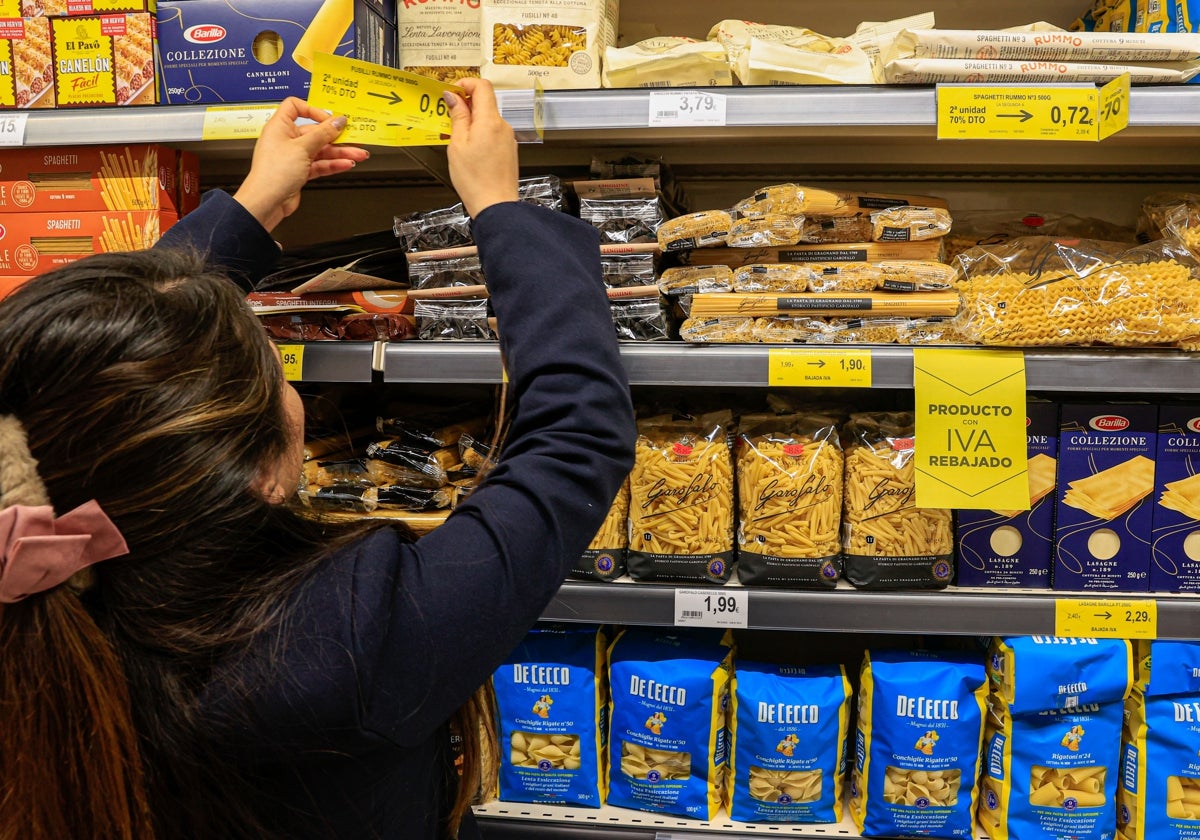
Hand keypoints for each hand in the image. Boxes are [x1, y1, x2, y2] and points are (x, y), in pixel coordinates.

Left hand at [233, 97, 369, 231]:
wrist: (267, 202)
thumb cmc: (273, 174)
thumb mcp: (302, 148)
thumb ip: (323, 134)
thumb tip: (337, 122)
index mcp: (280, 126)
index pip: (295, 107)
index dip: (313, 110)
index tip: (330, 119)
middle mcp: (286, 140)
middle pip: (315, 132)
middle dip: (335, 137)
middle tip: (353, 138)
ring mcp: (294, 156)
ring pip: (321, 150)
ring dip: (339, 152)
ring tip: (357, 154)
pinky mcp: (300, 171)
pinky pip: (320, 164)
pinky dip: (333, 164)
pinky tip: (345, 164)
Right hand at [444, 78, 518, 217]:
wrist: (496, 205)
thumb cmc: (475, 180)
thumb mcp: (458, 144)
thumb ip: (457, 117)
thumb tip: (453, 96)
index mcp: (490, 121)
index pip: (482, 86)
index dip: (466, 84)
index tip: (452, 92)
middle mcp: (503, 126)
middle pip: (486, 102)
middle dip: (466, 103)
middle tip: (449, 115)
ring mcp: (508, 138)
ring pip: (489, 118)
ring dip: (472, 120)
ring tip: (457, 136)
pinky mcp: (509, 150)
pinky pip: (494, 132)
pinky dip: (481, 133)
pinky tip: (470, 148)